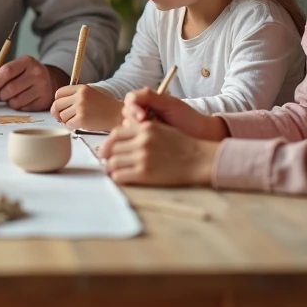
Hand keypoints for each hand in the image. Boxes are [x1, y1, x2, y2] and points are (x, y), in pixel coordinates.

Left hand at [0, 56, 55, 110]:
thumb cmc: (24, 75)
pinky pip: (23, 109)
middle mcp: (37, 72)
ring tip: (15, 96)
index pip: (7, 71)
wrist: (48, 81)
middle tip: (2, 95)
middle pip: (10, 89)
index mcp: (27, 61)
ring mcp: (43, 87)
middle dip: (1, 95)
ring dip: (10, 102)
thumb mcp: (15, 69)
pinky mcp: (44, 101)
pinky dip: (19, 107)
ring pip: (15, 102)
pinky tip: (24, 100)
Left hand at [51, 85, 121, 131]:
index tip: (61, 107)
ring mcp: (81, 107)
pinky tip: (79, 125)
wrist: (118, 115)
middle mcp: (80, 96)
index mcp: (81, 88)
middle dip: (58, 113)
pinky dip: (71, 126)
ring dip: (66, 121)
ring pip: (62, 116)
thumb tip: (56, 106)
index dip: (57, 101)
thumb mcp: (91, 94)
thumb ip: (75, 96)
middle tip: (62, 118)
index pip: (59, 93)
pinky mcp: (82, 119)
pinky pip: (68, 124)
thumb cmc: (104, 107)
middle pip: (57, 105)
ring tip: (76, 120)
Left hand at [98, 120, 220, 186]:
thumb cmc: (182, 145)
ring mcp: (142, 158)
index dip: (108, 143)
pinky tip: (122, 178)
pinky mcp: (144, 174)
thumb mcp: (161, 129)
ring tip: (114, 171)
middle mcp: (141, 141)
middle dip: (107, 156)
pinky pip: (120, 176)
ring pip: (112, 163)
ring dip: (111, 168)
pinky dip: (117, 178)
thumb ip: (140, 132)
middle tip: (108, 162)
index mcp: (144, 128)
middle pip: (110, 148)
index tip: (107, 150)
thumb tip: (119, 141)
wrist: (199, 160)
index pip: (115, 133)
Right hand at [121, 88, 228, 141]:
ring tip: (151, 137)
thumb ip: (150, 96)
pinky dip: (138, 142)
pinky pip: (133, 141)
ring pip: (127, 128)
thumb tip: (131, 99)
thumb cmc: (187, 118)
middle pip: (126, 113)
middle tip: (146, 127)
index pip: (130, 100)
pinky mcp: (144, 142)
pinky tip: (150, 145)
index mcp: (148, 102)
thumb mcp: (170, 104)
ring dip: (136, 132)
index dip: (133, 107)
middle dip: (134, 120)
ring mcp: (143, 128)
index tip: (142, 116)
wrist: (201, 136)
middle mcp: (143, 113)